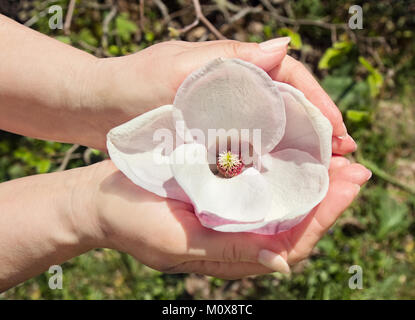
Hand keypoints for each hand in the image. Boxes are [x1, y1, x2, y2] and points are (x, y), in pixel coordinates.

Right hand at [74, 158, 369, 279]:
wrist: (104, 200)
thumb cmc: (133, 222)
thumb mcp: (178, 243)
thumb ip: (229, 253)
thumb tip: (282, 264)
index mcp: (232, 252)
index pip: (293, 241)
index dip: (325, 216)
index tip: (349, 186)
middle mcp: (238, 234)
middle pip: (296, 222)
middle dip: (328, 197)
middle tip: (355, 168)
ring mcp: (231, 214)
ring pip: (282, 203)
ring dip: (310, 182)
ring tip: (335, 158)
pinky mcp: (220, 195)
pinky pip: (260, 187)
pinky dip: (281, 172)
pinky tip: (294, 154)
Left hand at [87, 39, 355, 153]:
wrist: (95, 109)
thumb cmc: (130, 86)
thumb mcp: (175, 72)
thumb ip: (228, 63)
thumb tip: (283, 47)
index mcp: (231, 63)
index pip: (290, 78)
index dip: (319, 103)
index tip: (339, 132)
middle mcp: (233, 84)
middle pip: (288, 103)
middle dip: (316, 127)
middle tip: (341, 158)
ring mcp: (223, 107)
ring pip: (272, 124)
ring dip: (298, 145)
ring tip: (322, 170)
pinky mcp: (211, 129)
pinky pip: (250, 141)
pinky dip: (269, 155)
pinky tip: (281, 174)